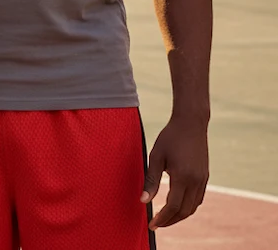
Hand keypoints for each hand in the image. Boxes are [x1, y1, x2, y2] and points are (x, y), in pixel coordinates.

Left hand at [141, 114, 208, 229]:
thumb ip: (151, 180)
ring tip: (165, 218)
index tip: (152, 225)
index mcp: (183, 177)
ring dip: (179, 215)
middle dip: (170, 221)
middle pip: (184, 211)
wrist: (191, 123)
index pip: (173, 206)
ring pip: (193, 207)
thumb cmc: (170, 137)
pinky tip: (177, 205)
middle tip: (157, 225)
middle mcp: (196, 182)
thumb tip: (143, 200)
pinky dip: (188, 206)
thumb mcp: (156, 156)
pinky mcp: (205, 177)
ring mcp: (203, 180)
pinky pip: (198, 199)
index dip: (162, 218)